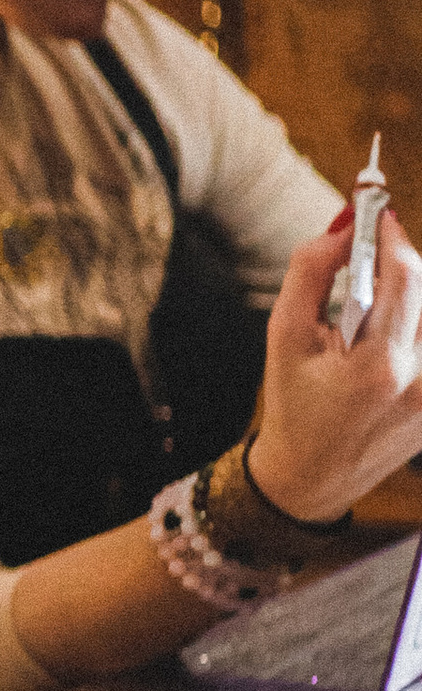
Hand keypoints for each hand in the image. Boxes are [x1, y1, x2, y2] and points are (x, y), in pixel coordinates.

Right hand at [249, 208, 421, 525]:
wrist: (310, 479)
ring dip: (407, 298)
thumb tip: (342, 227)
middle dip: (399, 264)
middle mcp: (420, 381)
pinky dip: (412, 326)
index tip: (376, 211)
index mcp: (378, 366)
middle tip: (367, 257)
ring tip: (369, 313)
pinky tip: (381, 341)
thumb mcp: (283, 336)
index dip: (392, 234)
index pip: (405, 276)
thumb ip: (310, 272)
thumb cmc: (292, 407)